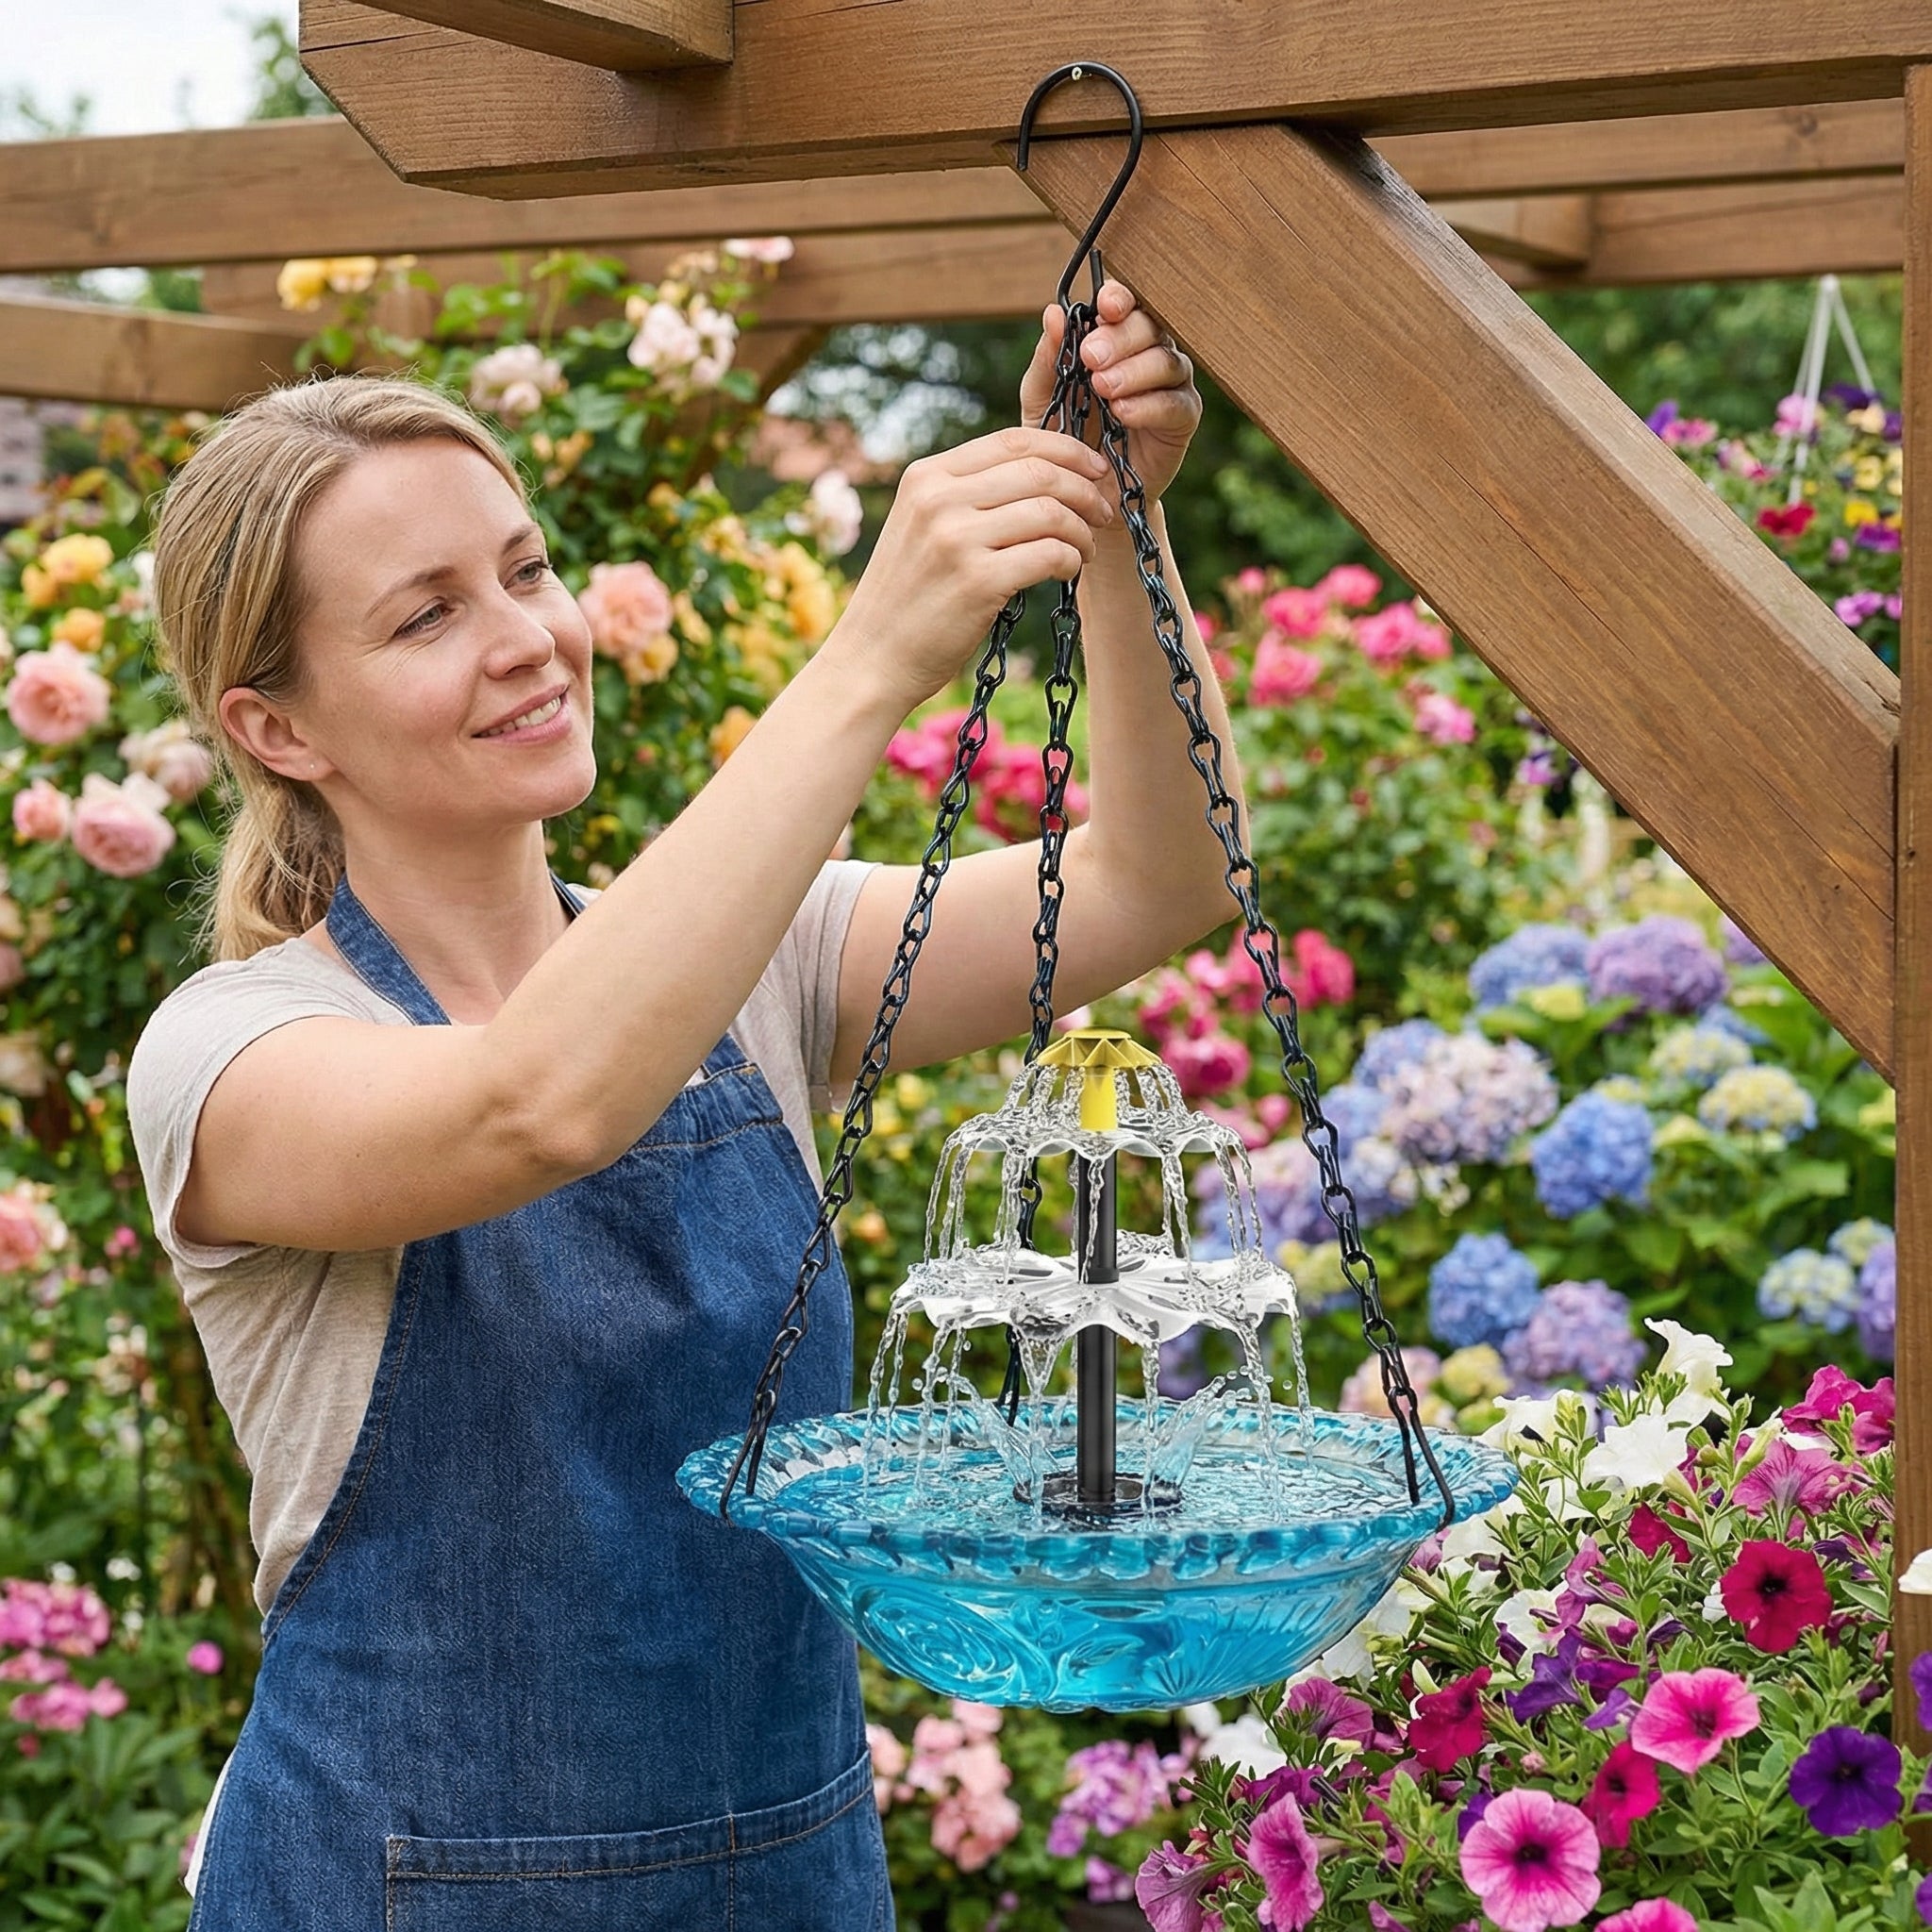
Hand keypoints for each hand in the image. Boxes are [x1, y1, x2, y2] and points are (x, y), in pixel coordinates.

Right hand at [835, 426, 1115, 712]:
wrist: (871, 661)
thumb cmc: (906, 599)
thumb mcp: (920, 527)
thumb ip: (964, 495)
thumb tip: (1039, 472)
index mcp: (925, 476)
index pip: (1013, 440)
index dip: (1066, 449)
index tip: (1093, 469)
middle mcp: (938, 500)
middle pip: (1040, 470)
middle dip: (1085, 488)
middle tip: (1103, 511)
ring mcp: (956, 539)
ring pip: (1051, 511)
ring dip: (1083, 529)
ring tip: (1086, 549)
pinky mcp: (978, 582)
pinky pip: (1050, 553)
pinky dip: (1072, 559)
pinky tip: (1069, 570)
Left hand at [1018, 279, 1202, 507]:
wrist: (1082, 496)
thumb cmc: (1063, 440)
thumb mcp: (1043, 399)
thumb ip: (1047, 360)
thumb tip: (1052, 314)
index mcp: (1114, 340)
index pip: (1126, 306)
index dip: (1120, 299)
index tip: (1104, 306)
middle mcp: (1146, 354)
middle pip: (1150, 326)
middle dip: (1121, 337)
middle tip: (1092, 357)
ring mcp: (1169, 385)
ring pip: (1168, 360)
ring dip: (1135, 370)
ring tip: (1104, 388)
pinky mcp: (1182, 419)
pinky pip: (1176, 403)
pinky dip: (1150, 405)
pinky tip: (1123, 413)